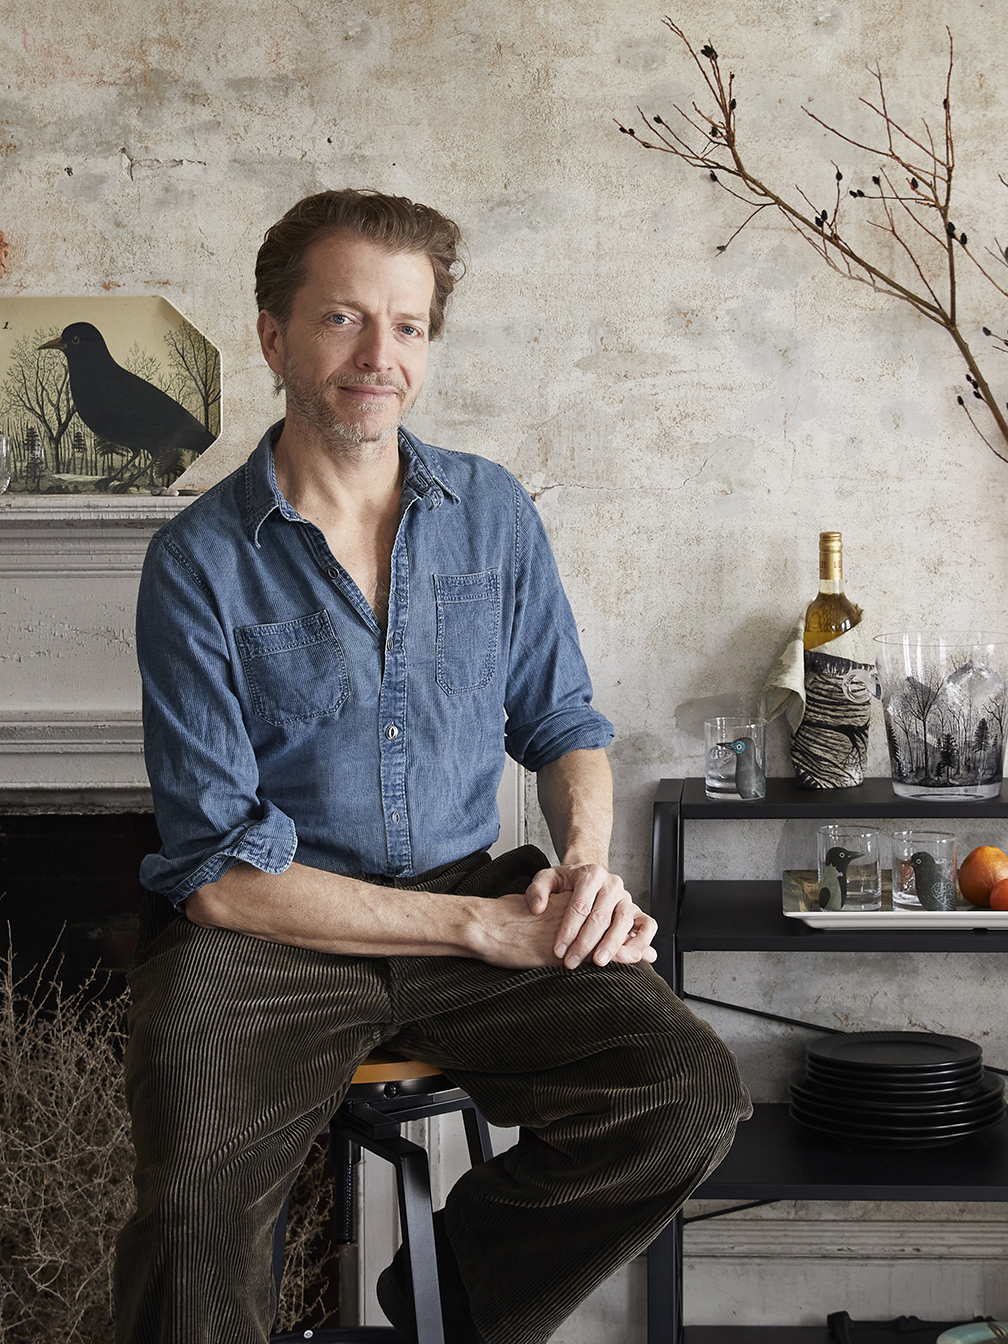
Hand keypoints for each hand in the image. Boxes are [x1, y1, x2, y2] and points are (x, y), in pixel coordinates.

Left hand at [524, 863, 657, 970]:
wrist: (588, 878)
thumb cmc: (566, 883)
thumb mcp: (547, 879)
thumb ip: (537, 890)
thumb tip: (537, 908)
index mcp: (590, 874)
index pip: (580, 906)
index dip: (568, 930)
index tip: (558, 950)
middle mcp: (612, 884)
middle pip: (600, 916)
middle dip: (585, 943)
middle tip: (572, 962)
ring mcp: (627, 897)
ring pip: (624, 921)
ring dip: (612, 944)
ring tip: (599, 962)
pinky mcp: (637, 910)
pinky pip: (648, 925)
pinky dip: (642, 941)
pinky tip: (629, 957)